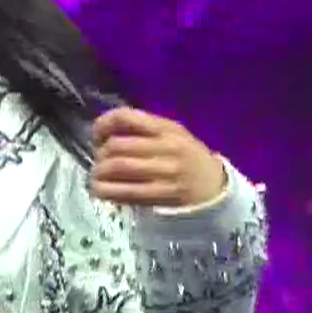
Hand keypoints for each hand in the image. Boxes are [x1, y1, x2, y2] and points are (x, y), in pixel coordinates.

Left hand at [90, 107, 227, 208]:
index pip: (126, 117)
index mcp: (166, 128)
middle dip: (100, 153)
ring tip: (97, 174)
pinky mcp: (162, 195)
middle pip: (117, 145)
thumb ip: (143, 128)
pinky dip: (106, 190)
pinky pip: (126, 192)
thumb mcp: (172, 133)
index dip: (103, 125)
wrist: (214, 186)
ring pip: (118, 168)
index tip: (97, 135)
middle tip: (99, 159)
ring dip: (99, 172)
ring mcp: (164, 172)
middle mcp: (166, 147)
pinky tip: (100, 190)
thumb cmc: (187, 156)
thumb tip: (104, 130)